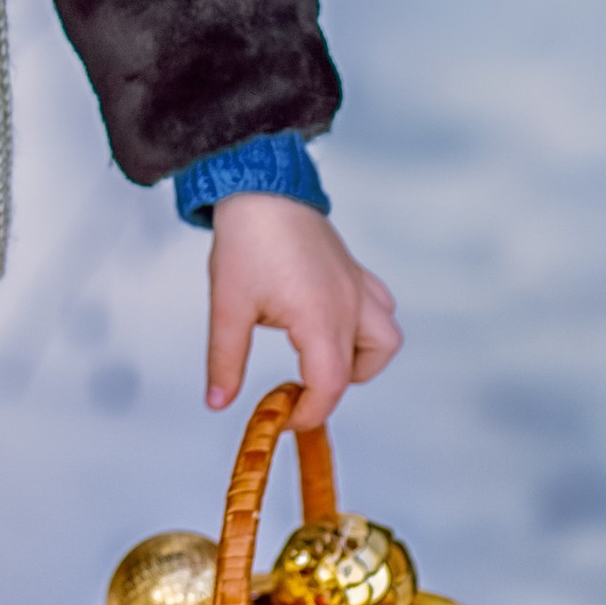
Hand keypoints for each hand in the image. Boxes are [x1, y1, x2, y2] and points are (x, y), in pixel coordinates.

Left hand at [205, 196, 400, 428]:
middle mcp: (349, 304)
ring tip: (320, 356)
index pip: (330, 385)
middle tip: (296, 388)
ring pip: (386, 337)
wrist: (261, 186)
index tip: (283, 418)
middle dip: (329, 390)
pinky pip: (379, 308)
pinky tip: (331, 323)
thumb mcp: (227, 306)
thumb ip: (225, 360)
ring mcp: (357, 286)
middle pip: (362, 369)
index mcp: (320, 318)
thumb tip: (218, 403)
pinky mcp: (354, 271)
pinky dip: (366, 326)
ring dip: (361, 359)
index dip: (308, 413)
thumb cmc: (247, 240)